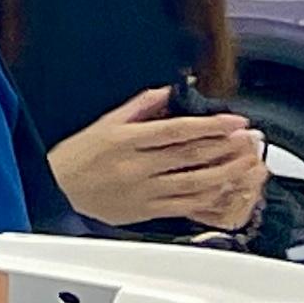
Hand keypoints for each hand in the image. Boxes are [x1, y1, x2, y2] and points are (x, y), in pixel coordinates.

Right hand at [52, 87, 266, 230]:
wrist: (54, 193)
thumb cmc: (75, 158)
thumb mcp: (103, 125)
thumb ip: (139, 107)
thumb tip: (170, 92)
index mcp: (125, 141)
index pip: (177, 130)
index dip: (211, 125)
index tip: (235, 121)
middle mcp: (136, 167)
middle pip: (191, 155)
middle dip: (226, 146)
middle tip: (250, 138)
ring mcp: (143, 191)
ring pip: (194, 182)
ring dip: (225, 172)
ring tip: (247, 162)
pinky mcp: (145, 211)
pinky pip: (184, 205)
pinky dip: (208, 197)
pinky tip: (224, 188)